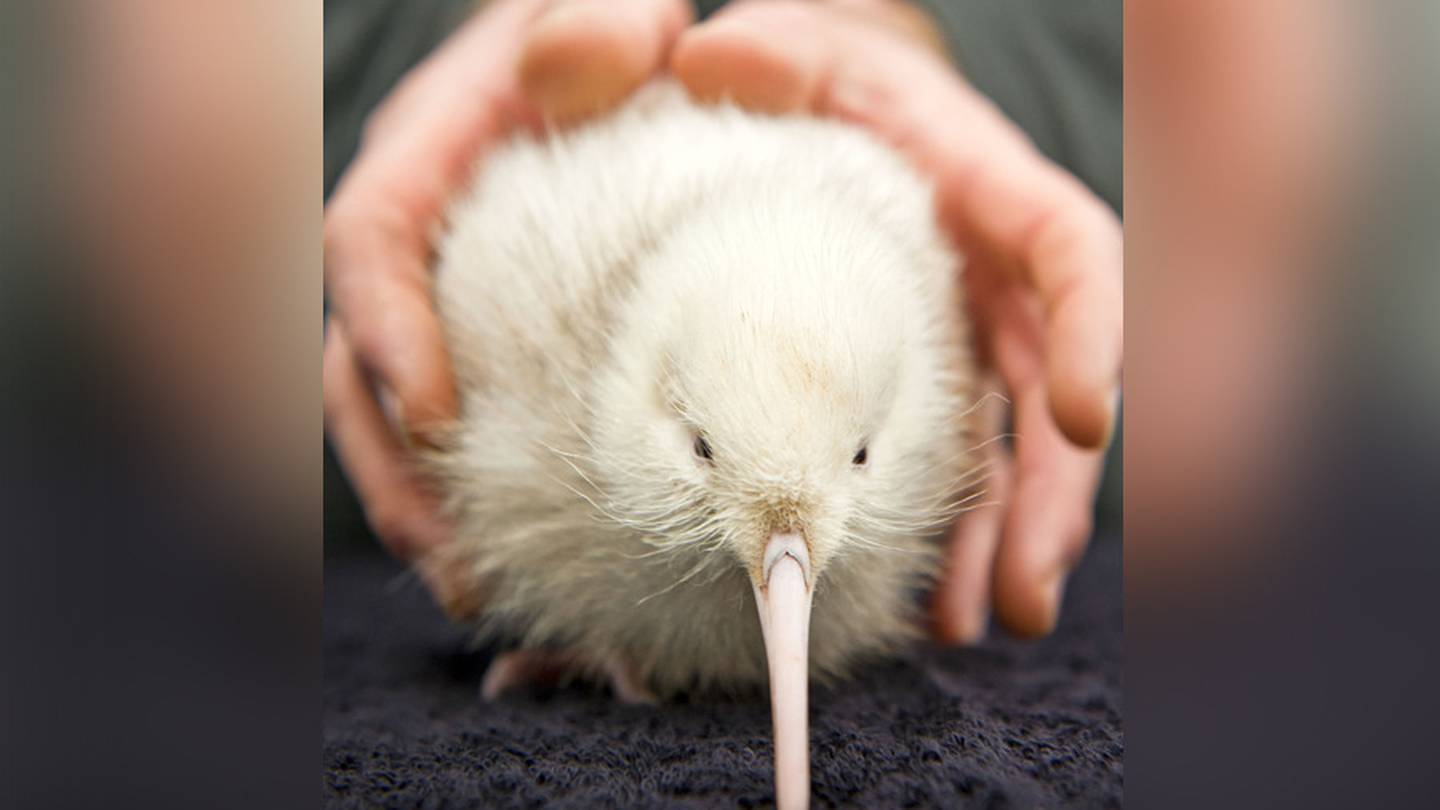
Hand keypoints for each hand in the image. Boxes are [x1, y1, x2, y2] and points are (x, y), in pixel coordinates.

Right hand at [323, 0, 689, 615]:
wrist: (659, 76)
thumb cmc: (642, 40)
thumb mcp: (621, 8)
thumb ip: (603, 20)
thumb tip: (562, 73)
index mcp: (433, 147)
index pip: (367, 236)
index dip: (382, 329)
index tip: (431, 414)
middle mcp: (420, 233)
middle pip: (353, 359)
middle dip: (387, 465)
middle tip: (447, 556)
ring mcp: (442, 296)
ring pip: (387, 414)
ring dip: (420, 505)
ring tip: (473, 585)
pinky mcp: (478, 344)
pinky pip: (448, 427)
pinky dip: (468, 495)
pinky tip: (513, 555)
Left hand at [669, 0, 1121, 639]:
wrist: (770, 105)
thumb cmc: (772, 72)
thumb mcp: (763, 46)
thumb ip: (749, 49)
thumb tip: (707, 55)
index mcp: (966, 175)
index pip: (1065, 245)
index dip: (1092, 329)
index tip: (1082, 418)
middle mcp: (977, 263)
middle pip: (1053, 381)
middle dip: (1051, 493)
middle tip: (1019, 595)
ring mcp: (950, 328)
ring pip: (1009, 443)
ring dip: (1004, 537)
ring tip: (977, 622)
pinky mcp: (911, 378)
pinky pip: (951, 464)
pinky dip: (948, 533)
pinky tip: (924, 602)